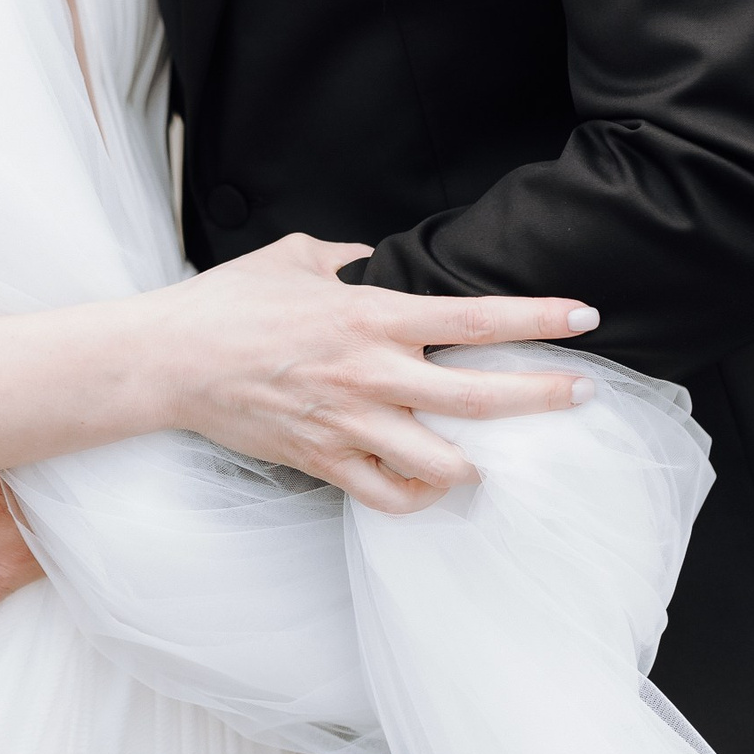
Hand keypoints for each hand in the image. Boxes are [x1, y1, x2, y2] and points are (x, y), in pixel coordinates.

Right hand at [156, 234, 598, 513]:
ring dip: (481, 461)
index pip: (473, 318)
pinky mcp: (323, 461)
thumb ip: (341, 256)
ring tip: (499, 455)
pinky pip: (389, 496)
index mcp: (370, 315)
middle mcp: (370, 372)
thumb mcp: (293, 257)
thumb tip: (368, 256)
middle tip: (584, 394)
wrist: (169, 361)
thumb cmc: (227, 303)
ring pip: (442, 462)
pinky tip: (431, 485)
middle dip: (542, 397)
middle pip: (478, 396)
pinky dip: (420, 496)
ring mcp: (348, 424)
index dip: (536, 319)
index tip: (583, 318)